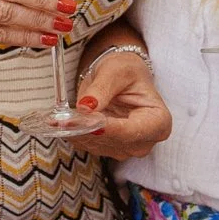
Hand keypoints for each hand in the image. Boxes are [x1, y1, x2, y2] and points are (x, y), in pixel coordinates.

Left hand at [70, 44, 171, 160]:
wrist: (121, 78)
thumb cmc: (127, 72)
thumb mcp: (116, 71)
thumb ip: (102, 88)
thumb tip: (86, 106)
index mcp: (158, 121)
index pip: (132, 131)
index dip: (107, 128)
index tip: (84, 120)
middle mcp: (145, 141)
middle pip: (114, 141)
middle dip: (87, 131)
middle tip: (62, 120)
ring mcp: (126, 148)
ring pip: (98, 146)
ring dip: (77, 133)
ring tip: (59, 119)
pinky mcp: (108, 148)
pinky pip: (88, 145)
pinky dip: (74, 134)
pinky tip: (63, 123)